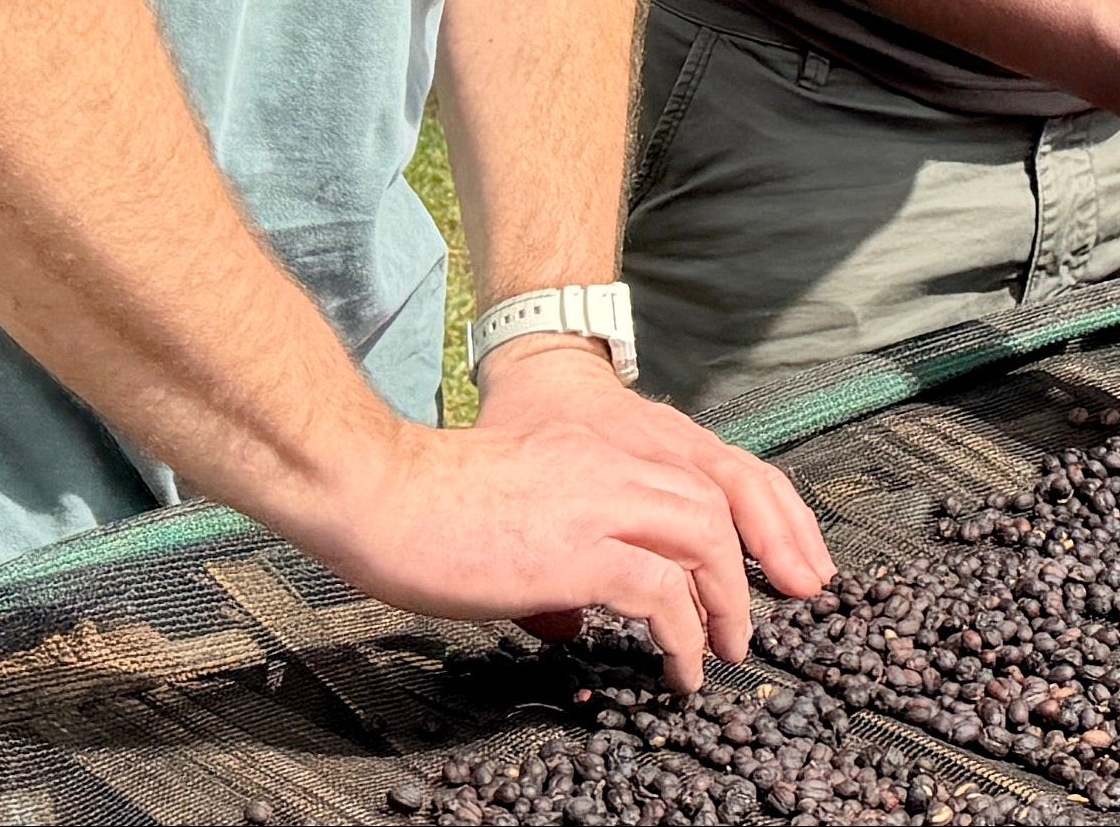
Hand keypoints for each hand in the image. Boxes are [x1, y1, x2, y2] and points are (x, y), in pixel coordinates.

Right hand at [294, 342, 833, 689]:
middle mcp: (606, 468)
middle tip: (740, 622)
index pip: (682, 479)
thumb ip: (553, 554)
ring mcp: (597, 506)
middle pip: (710, 505)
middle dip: (740, 566)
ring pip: (703, 539)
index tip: (727, 577)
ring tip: (723, 651)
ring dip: (725, 600)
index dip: (717, 528)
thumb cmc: (422, 506)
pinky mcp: (578, 553)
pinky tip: (679, 668)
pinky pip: (661, 593)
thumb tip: (572, 620)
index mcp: (588, 452)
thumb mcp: (509, 512)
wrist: (379, 490)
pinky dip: (684, 633)